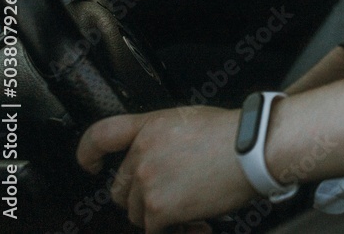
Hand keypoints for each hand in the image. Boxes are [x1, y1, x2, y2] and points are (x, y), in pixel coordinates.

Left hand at [76, 106, 257, 231]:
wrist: (255, 148)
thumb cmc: (236, 134)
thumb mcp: (192, 121)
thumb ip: (163, 136)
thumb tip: (158, 158)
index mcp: (151, 126)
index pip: (101, 135)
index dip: (88, 152)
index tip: (90, 165)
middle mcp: (142, 152)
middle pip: (120, 188)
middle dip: (141, 197)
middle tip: (170, 197)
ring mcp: (148, 181)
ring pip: (136, 212)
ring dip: (159, 215)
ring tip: (190, 207)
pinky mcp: (158, 208)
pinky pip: (154, 229)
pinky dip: (174, 229)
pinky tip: (197, 222)